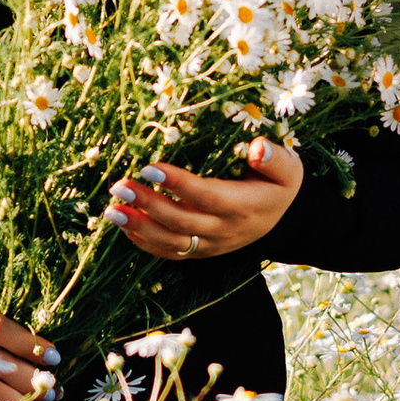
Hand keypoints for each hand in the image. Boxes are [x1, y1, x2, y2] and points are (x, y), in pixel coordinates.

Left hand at [106, 141, 302, 265]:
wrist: (285, 220)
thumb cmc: (279, 185)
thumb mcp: (288, 169)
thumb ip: (275, 158)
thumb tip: (258, 148)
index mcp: (243, 207)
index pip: (205, 196)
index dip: (177, 183)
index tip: (149, 167)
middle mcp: (225, 230)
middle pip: (181, 221)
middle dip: (147, 204)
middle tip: (118, 186)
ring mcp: (211, 244)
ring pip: (171, 242)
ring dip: (138, 227)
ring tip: (111, 210)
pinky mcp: (202, 251)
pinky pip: (170, 253)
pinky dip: (145, 243)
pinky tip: (124, 227)